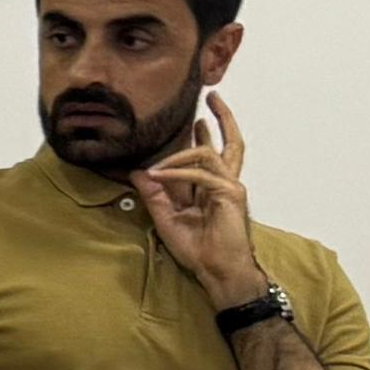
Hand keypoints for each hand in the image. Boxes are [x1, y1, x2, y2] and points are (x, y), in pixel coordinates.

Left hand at [133, 91, 270, 302]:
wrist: (217, 272)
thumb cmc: (198, 250)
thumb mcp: (166, 218)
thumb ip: (154, 195)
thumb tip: (138, 172)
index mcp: (214, 188)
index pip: (211, 153)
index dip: (203, 134)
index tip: (195, 120)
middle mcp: (225, 183)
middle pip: (231, 142)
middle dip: (223, 118)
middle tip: (213, 97)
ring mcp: (230, 187)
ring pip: (209, 153)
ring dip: (179, 154)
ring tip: (158, 162)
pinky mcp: (231, 194)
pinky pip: (200, 174)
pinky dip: (177, 173)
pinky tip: (159, 176)